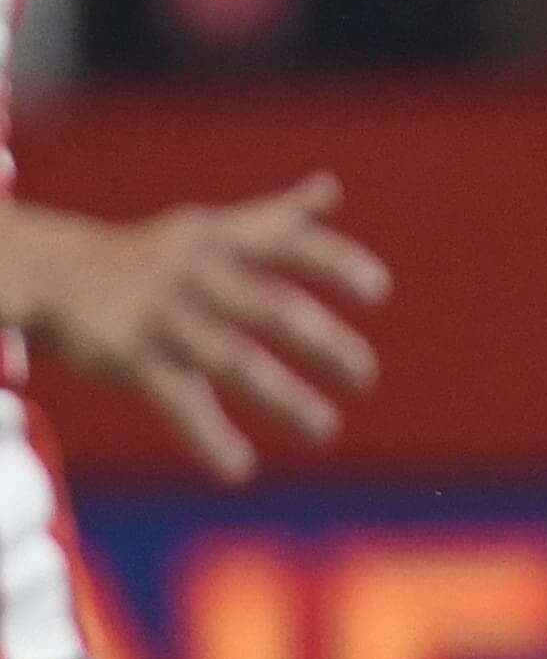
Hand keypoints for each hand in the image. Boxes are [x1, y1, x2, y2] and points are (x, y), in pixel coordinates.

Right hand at [35, 174, 388, 480]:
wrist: (57, 273)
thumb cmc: (155, 254)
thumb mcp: (212, 228)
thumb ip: (275, 217)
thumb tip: (330, 189)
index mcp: (222, 240)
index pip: (286, 243)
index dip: (333, 263)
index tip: (378, 290)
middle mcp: (196, 273)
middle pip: (268, 306)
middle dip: (322, 341)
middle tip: (366, 376)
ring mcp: (163, 314)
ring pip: (231, 359)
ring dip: (282, 397)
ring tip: (324, 430)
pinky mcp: (130, 355)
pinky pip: (176, 399)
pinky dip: (208, 436)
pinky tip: (239, 469)